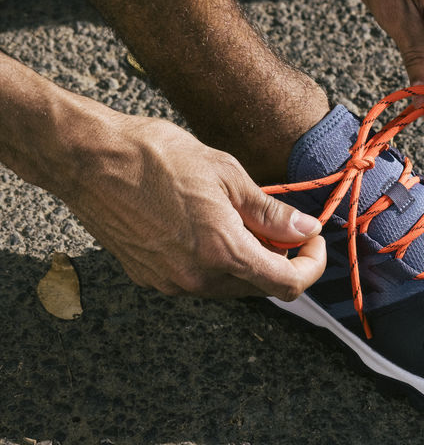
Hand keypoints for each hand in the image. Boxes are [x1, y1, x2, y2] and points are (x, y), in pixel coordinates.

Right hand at [61, 113, 325, 298]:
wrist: (89, 160)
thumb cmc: (156, 157)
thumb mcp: (227, 174)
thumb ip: (270, 212)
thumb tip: (306, 229)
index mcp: (221, 251)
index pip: (287, 283)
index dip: (311, 264)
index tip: (313, 240)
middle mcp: (195, 276)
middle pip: (259, 287)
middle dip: (280, 260)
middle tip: (281, 223)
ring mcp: (168, 281)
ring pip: (229, 286)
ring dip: (247, 260)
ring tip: (242, 218)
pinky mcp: (147, 276)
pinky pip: (198, 279)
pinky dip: (217, 261)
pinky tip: (210, 225)